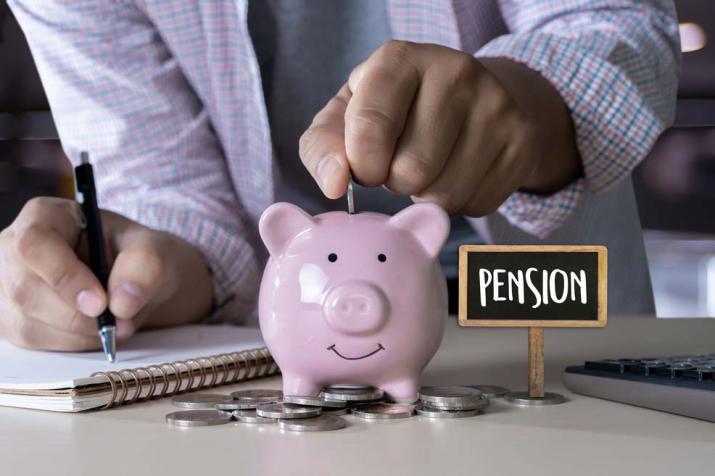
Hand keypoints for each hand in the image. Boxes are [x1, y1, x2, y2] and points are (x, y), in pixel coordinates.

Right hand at [0, 197, 212, 350]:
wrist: (135, 281)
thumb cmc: (139, 256)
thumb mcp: (154, 249)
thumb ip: (145, 266)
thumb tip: (122, 303)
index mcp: (46, 216)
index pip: (35, 244)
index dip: (64, 277)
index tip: (100, 303)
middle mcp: (14, 248)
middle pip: (26, 289)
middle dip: (78, 314)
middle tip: (118, 321)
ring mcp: (7, 285)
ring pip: (29, 321)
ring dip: (80, 332)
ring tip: (114, 320)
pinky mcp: (14, 319)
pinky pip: (36, 341)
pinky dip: (74, 342)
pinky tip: (95, 328)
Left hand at [299, 41, 580, 213]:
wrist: (474, 100)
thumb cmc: (394, 112)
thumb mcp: (347, 118)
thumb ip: (323, 147)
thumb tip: (334, 184)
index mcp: (399, 59)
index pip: (371, 126)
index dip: (362, 166)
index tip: (365, 169)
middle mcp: (454, 72)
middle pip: (412, 171)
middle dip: (396, 182)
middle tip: (402, 162)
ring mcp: (495, 105)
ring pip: (445, 194)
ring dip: (427, 195)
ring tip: (431, 166)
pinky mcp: (520, 141)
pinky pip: (476, 204)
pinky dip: (459, 201)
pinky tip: (459, 172)